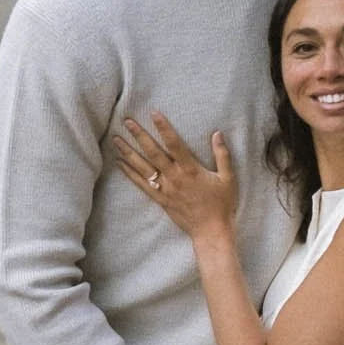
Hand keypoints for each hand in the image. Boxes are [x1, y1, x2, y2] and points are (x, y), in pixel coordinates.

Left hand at [114, 113, 236, 240]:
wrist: (211, 231)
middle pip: (153, 153)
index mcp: (191, 170)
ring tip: (115, 139)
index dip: (164, 128)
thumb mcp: (228, 178)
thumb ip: (222, 155)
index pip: (175, 144)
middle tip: (127, 121)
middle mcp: (175, 178)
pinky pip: (142, 185)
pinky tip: (120, 162)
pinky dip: (129, 173)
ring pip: (143, 168)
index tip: (154, 113)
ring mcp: (166, 189)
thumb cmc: (221, 205)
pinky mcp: (161, 200)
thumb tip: (217, 133)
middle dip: (139, 135)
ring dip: (128, 152)